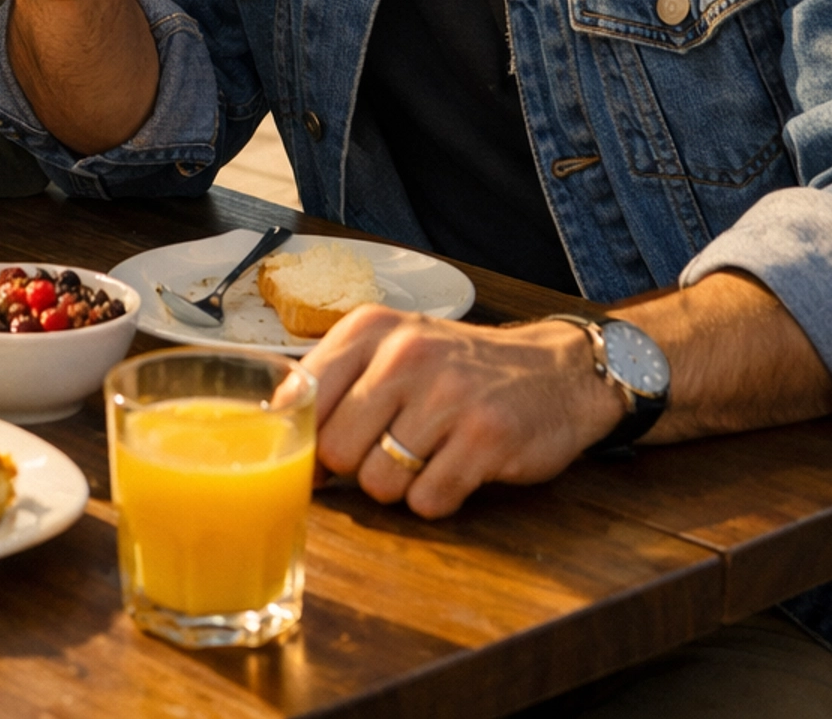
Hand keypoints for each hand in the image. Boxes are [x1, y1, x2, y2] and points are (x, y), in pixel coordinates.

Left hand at [302, 307, 625, 518]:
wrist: (554, 370)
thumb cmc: (456, 369)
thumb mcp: (391, 350)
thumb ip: (337, 383)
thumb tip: (277, 438)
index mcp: (370, 328)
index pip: (301, 397)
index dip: (300, 441)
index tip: (314, 460)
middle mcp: (405, 353)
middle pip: (335, 450)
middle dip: (355, 468)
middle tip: (387, 453)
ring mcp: (447, 394)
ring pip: (379, 482)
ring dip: (398, 487)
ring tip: (426, 456)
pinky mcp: (486, 437)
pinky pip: (428, 501)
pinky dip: (437, 499)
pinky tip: (456, 469)